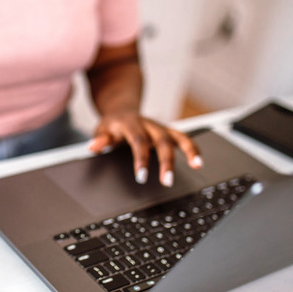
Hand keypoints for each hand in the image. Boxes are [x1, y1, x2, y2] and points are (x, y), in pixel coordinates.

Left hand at [87, 111, 202, 185]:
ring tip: (197, 166)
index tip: (141, 177)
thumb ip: (100, 139)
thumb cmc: (113, 125)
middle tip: (167, 181)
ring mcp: (161, 128)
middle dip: (166, 162)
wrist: (122, 110)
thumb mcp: (102, 130)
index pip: (138, 142)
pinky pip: (183, 139)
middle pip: (161, 141)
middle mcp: (149, 125)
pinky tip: (199, 162)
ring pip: (178, 136)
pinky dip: (193, 149)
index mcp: (132, 124)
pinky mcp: (168, 132)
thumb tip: (94, 147)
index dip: (141, 159)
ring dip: (189, 151)